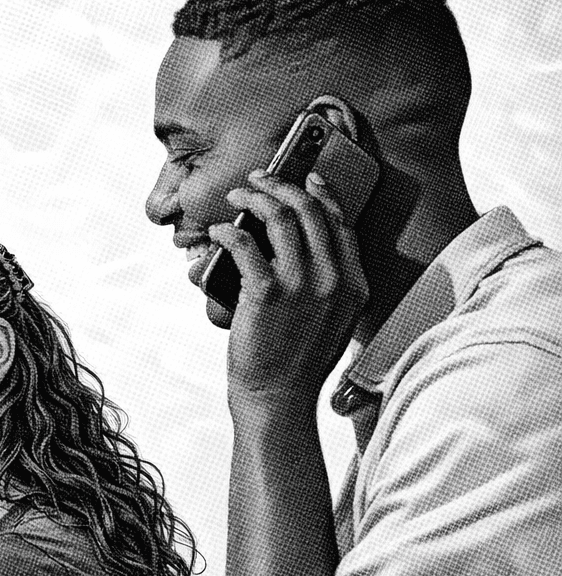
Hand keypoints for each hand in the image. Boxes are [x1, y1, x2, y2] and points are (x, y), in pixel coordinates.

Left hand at [210, 170, 368, 403]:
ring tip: (237, 195)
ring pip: (281, 217)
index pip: (341, 223)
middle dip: (282, 185)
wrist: (278, 397)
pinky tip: (220, 231)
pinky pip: (246, 243)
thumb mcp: (329, 320)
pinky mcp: (268, 293)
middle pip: (311, 210)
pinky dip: (229, 229)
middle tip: (258, 178)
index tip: (306, 177)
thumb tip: (295, 244)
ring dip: (255, 197)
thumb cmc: (295, 360)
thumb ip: (325, 284)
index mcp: (355, 284)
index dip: (322, 193)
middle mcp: (335, 279)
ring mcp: (303, 285)